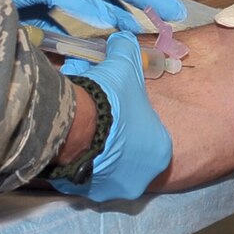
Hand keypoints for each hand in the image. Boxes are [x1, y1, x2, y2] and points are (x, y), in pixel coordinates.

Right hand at [51, 31, 172, 201]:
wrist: (79, 124)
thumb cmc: (114, 98)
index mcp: (160, 151)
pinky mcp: (89, 193)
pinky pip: (85, 172)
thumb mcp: (125, 64)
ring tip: (84, 121)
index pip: (152, 132)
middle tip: (100, 112)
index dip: (135, 115)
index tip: (121, 105)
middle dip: (116, 131)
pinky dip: (80, 157)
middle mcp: (143, 176)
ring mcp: (115, 188)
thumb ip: (128, 50)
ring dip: (98, 144)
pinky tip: (73, 137)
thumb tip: (122, 40)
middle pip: (130, 150)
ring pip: (107, 162)